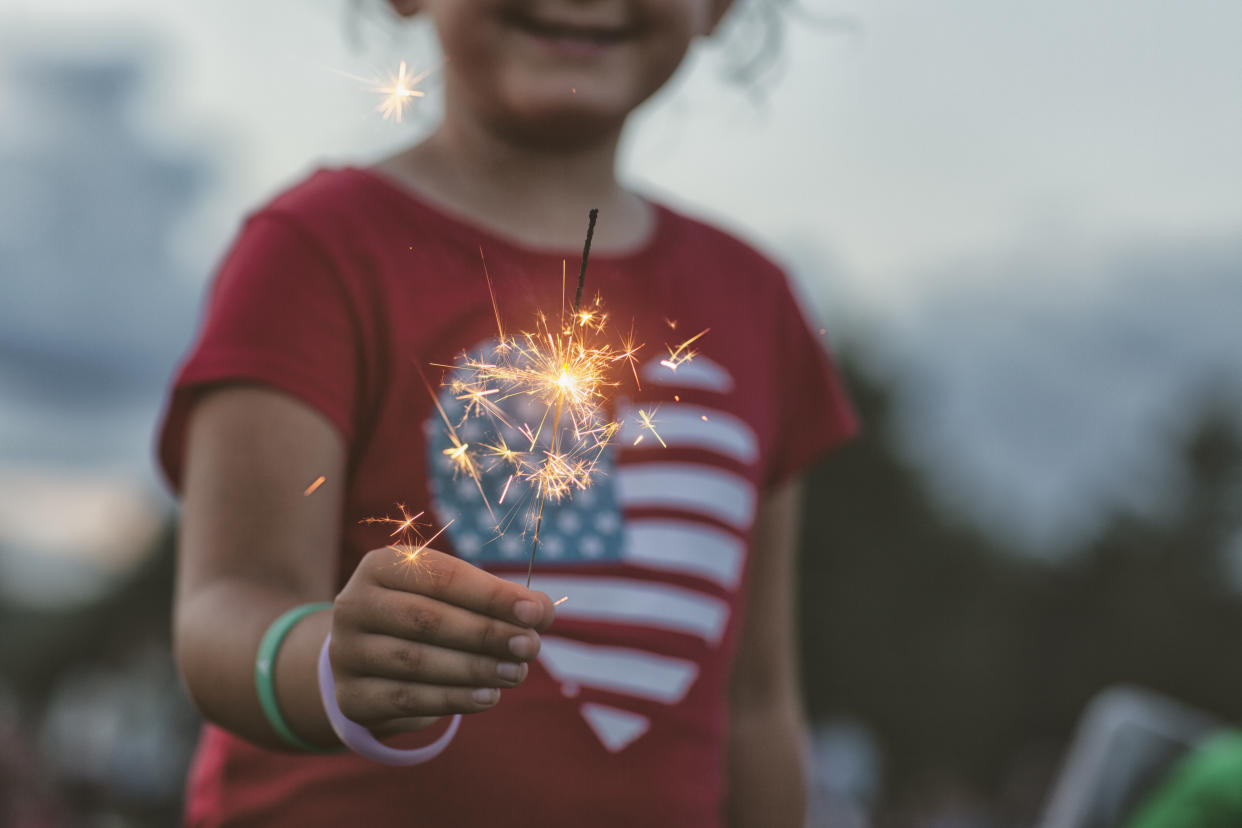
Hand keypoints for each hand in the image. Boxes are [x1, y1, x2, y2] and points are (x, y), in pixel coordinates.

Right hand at [329, 547, 554, 736]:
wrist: (370, 662)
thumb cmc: (428, 617)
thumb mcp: (458, 599)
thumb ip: (501, 601)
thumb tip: (541, 612)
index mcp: (382, 566)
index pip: (442, 576)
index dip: (492, 595)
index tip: (535, 612)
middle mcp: (355, 603)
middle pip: (427, 619)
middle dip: (487, 633)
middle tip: (530, 647)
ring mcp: (346, 651)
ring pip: (416, 661)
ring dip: (475, 669)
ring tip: (517, 674)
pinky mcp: (352, 696)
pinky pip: (407, 698)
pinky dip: (453, 699)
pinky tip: (488, 697)